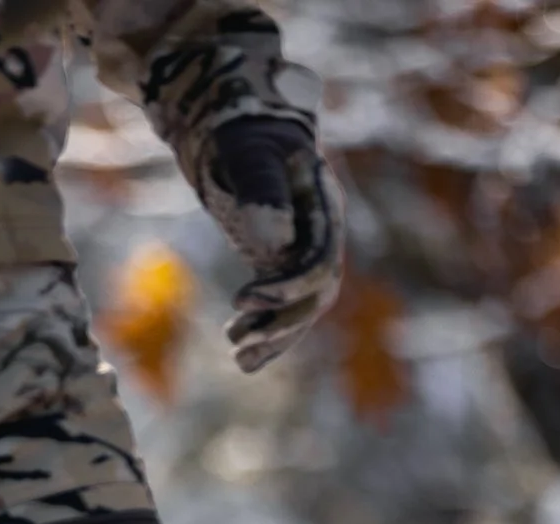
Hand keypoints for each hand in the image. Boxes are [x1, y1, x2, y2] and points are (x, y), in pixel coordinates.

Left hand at [198, 117, 344, 372]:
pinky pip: (285, 304)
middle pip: (316, 293)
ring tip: (239, 358)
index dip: (285, 289)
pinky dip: (267, 331)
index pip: (317, 262)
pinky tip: (244, 356)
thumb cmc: (243, 136)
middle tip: (236, 343)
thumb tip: (277, 240)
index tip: (240, 300)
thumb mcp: (248, 156)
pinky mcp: (285, 260)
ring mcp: (306, 248)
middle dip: (280, 322)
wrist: (242, 130)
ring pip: (302, 306)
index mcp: (323, 208)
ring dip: (274, 335)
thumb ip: (262, 191)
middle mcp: (322, 233)